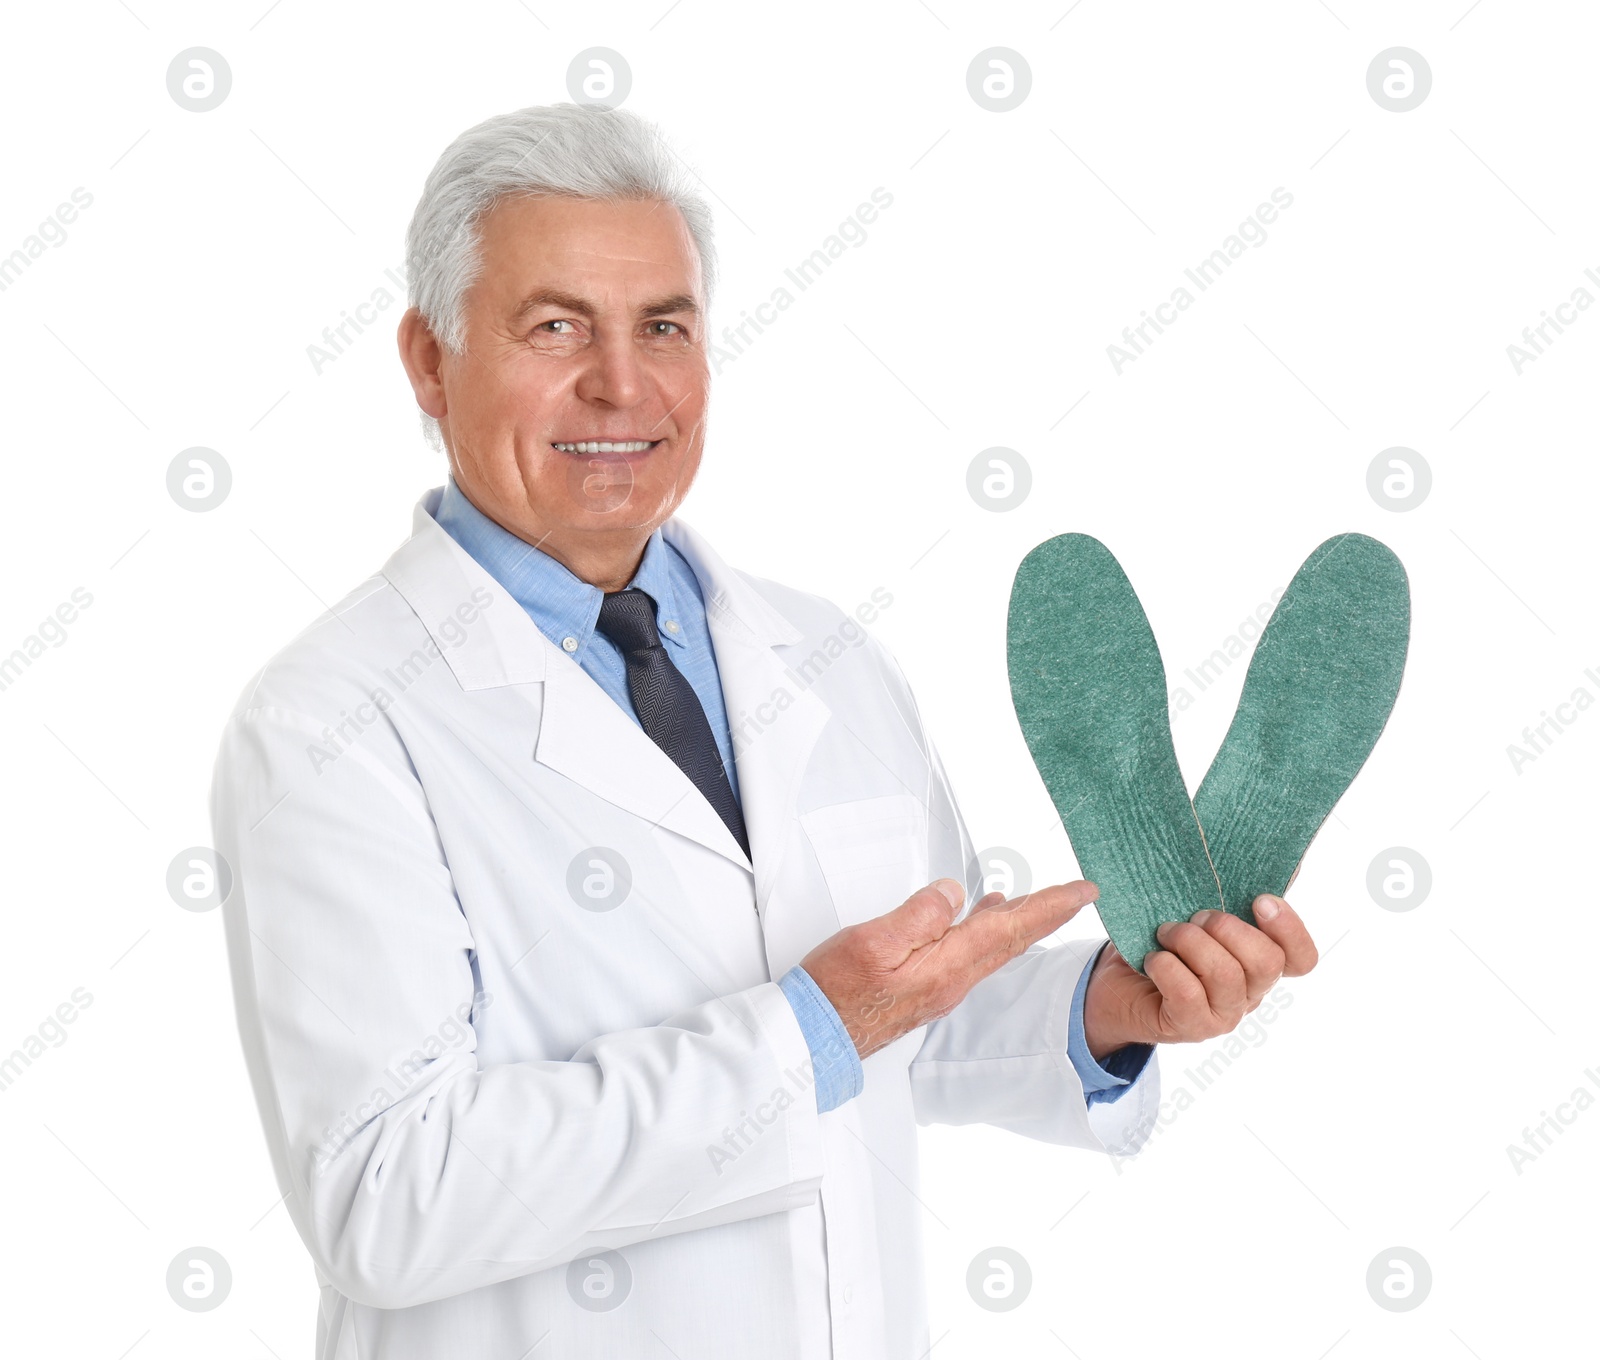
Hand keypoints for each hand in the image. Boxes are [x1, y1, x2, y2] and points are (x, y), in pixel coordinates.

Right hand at [801, 877, 1096, 1059]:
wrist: (815, 1040)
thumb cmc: (835, 992)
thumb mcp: (873, 941)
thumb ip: (919, 916)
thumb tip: (954, 892)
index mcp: (947, 967)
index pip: (1011, 929)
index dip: (1051, 907)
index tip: (1084, 891)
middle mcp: (952, 982)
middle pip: (1010, 940)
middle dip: (1046, 914)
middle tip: (1076, 893)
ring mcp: (940, 989)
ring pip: (991, 948)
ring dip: (1018, 922)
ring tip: (1036, 901)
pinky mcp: (925, 992)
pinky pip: (970, 956)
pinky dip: (987, 933)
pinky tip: (980, 921)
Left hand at [1081, 894, 1317, 1060]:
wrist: (1117, 983)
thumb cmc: (1164, 941)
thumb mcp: (1198, 910)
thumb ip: (1237, 889)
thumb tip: (1289, 860)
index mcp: (1260, 964)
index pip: (1301, 959)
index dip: (1290, 929)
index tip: (1259, 900)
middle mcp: (1250, 993)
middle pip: (1267, 963)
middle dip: (1227, 928)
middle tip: (1195, 916)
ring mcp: (1223, 1015)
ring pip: (1226, 975)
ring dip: (1191, 942)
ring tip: (1166, 932)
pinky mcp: (1190, 1027)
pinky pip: (1188, 993)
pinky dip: (1167, 967)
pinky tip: (1153, 959)